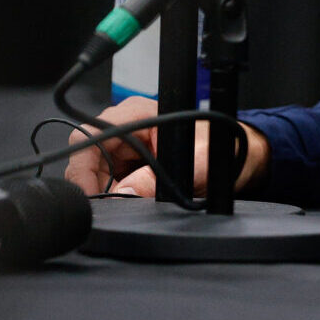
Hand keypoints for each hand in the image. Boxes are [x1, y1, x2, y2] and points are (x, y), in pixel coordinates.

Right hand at [63, 95, 269, 197]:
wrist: (237, 156)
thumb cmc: (219, 149)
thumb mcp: (195, 167)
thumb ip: (159, 180)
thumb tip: (124, 192)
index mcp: (138, 113)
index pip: (90, 134)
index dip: (82, 166)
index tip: (88, 194)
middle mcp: (126, 124)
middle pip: (85, 154)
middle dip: (91, 184)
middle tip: (107, 206)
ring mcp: (124, 142)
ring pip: (92, 169)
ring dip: (102, 190)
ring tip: (124, 201)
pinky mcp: (126, 159)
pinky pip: (105, 177)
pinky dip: (110, 192)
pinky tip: (126, 198)